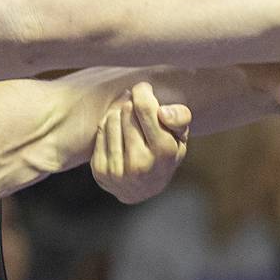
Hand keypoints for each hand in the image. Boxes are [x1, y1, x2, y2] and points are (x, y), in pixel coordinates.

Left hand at [92, 81, 191, 204]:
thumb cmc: (164, 155)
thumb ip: (180, 118)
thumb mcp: (180, 137)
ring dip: (118, 113)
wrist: (142, 190)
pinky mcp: (100, 171)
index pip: (145, 108)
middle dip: (132, 103)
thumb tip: (162, 112)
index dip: (143, 92)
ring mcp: (118, 170)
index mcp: (164, 152)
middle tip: (136, 106)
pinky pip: (100, 131)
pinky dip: (107, 126)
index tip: (143, 89)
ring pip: (111, 119)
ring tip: (127, 120)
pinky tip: (117, 131)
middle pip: (127, 111)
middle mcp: (140, 164)